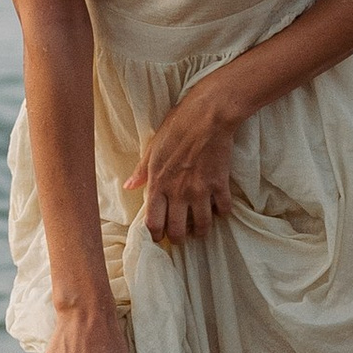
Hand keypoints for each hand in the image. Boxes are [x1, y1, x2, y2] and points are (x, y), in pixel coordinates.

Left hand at [122, 81, 239, 245]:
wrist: (208, 114)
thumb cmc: (177, 126)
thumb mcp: (153, 147)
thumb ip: (141, 171)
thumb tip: (128, 186)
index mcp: (159, 183)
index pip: (153, 223)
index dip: (155, 235)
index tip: (159, 236)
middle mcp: (179, 192)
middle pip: (178, 231)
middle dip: (178, 238)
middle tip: (180, 235)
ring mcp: (201, 191)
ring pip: (203, 227)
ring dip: (201, 230)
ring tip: (200, 228)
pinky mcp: (220, 185)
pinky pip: (223, 210)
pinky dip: (221, 212)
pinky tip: (218, 207)